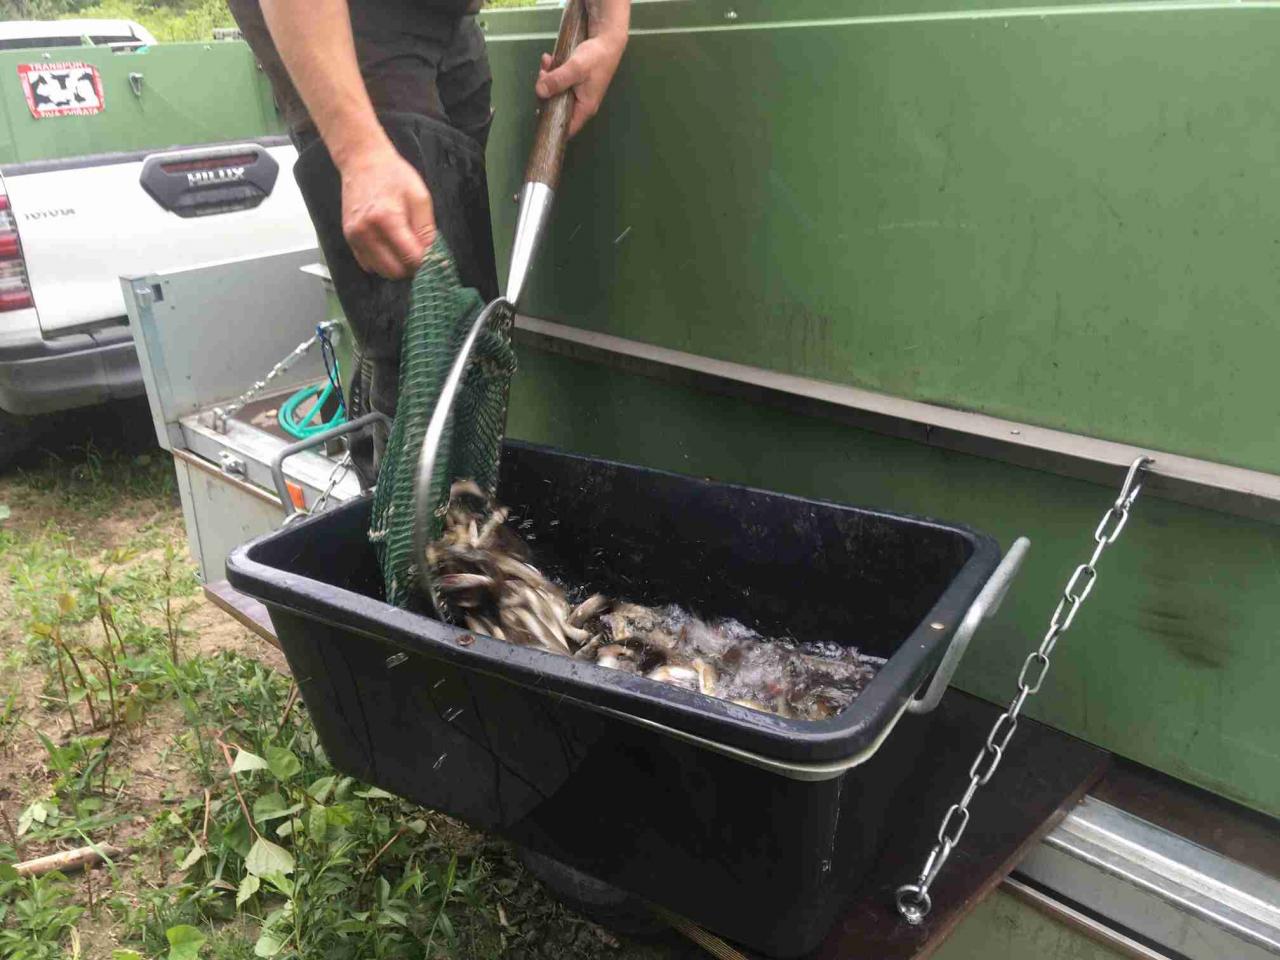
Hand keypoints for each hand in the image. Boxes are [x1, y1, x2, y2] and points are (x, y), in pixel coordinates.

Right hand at [339, 144, 435, 278]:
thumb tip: (430, 254)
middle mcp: (366, 231)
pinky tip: (389, 248)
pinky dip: (381, 262)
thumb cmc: (392, 174)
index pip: (410, 257)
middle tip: (417, 253)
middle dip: (410, 267)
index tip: (430, 255)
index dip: (424, 261)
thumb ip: (427, 229)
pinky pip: (367, 264)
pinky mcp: (348, 238)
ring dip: (395, 266)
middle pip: (394, 270)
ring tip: (403, 249)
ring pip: (380, 271)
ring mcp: (354, 236)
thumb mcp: (420, 197)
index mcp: (387, 218)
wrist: (362, 161)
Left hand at [534, 30, 625, 137]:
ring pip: (555, 93)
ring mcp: (576, 92)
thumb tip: (540, 91)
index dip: (551, 125)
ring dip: (546, 79)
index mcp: (585, 108)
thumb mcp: (576, 68)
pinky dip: (551, 71)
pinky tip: (549, 59)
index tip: (538, 114)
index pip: (566, 128)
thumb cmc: (596, 56)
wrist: (606, 38)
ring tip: (546, 64)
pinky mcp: (573, 81)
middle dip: (545, 94)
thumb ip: (558, 80)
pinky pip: (557, 81)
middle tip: (542, 76)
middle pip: (556, 108)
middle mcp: (580, 103)